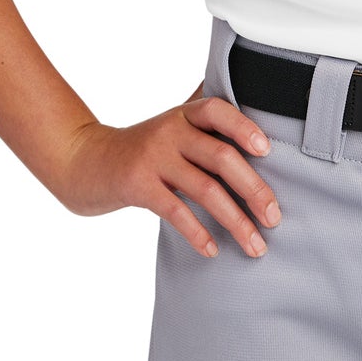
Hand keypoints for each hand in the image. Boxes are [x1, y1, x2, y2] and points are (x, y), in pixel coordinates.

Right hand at [54, 80, 281, 258]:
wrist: (86, 161)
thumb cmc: (143, 147)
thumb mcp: (172, 126)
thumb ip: (205, 121)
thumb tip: (255, 111)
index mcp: (184, 114)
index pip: (218, 110)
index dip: (244, 127)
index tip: (267, 150)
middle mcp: (170, 130)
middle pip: (221, 157)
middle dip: (254, 189)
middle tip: (275, 217)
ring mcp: (153, 157)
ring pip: (205, 190)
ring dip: (235, 221)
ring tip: (255, 245)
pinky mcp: (137, 185)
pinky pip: (175, 211)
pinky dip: (198, 233)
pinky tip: (213, 250)